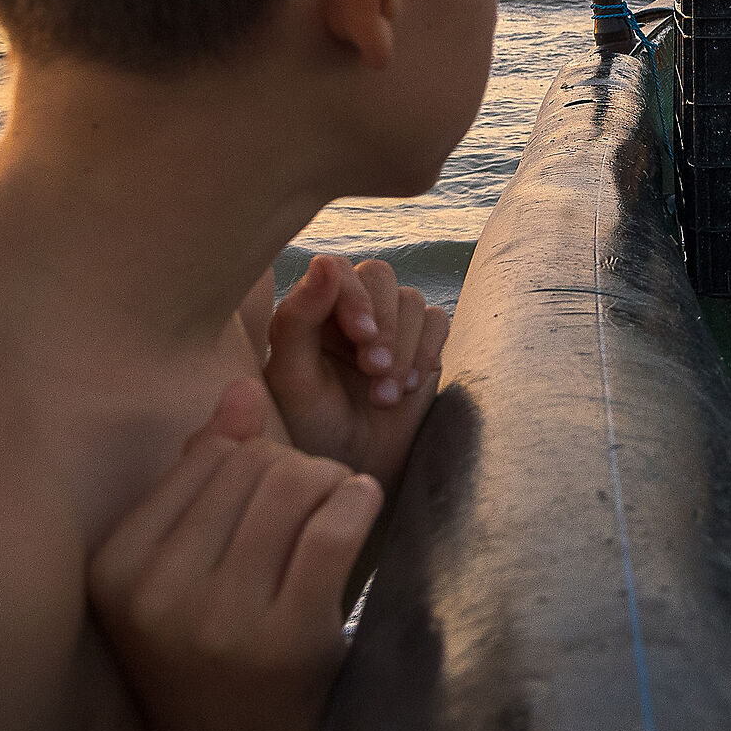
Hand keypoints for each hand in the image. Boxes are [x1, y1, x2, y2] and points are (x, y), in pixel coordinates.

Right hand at [87, 383, 381, 730]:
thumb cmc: (204, 641)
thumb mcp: (178, 562)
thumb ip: (203, 473)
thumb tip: (240, 390)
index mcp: (117, 568)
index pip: (208, 456)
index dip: (253, 457)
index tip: (267, 489)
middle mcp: (161, 595)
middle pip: (257, 466)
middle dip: (294, 469)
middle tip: (308, 501)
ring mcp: (224, 621)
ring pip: (297, 484)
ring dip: (329, 482)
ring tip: (332, 507)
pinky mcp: (289, 638)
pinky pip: (334, 526)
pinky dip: (358, 499)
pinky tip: (360, 503)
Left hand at [264, 256, 448, 494]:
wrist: (352, 468)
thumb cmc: (312, 428)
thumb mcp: (293, 378)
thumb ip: (298, 318)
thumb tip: (325, 262)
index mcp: (311, 309)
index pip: (339, 270)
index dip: (356, 296)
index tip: (363, 336)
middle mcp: (351, 308)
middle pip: (380, 276)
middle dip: (385, 324)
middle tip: (374, 370)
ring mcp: (390, 324)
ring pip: (412, 300)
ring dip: (404, 349)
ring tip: (385, 398)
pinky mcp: (422, 343)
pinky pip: (437, 322)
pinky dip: (427, 352)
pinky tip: (407, 389)